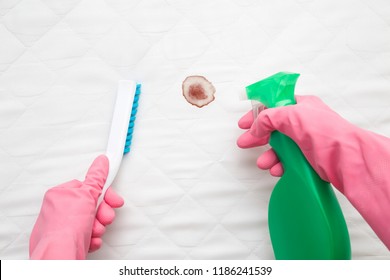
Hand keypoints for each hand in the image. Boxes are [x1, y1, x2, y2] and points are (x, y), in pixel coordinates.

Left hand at [29, 155, 123, 258]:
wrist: (60, 255)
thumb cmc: (66, 227)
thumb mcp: (86, 195)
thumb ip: (96, 178)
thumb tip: (101, 162)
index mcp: (60, 194)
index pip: (87, 187)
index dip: (102, 193)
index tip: (112, 197)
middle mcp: (60, 210)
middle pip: (92, 205)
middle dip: (102, 213)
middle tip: (104, 217)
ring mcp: (64, 227)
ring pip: (92, 221)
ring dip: (99, 226)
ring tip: (94, 230)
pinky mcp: (69, 241)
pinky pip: (88, 235)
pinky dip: (93, 238)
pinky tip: (90, 240)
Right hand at [237, 95, 389, 248]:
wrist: (346, 159)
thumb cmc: (326, 133)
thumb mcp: (291, 115)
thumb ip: (268, 118)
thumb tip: (256, 127)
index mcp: (301, 106)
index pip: (273, 106)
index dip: (257, 114)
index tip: (244, 123)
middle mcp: (304, 122)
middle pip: (273, 128)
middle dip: (258, 137)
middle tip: (245, 143)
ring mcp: (306, 141)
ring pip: (280, 147)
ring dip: (269, 155)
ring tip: (263, 163)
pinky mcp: (309, 158)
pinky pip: (288, 161)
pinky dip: (280, 165)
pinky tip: (277, 170)